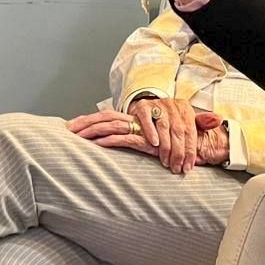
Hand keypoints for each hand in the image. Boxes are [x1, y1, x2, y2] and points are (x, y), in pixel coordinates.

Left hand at [66, 108, 228, 172]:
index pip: (108, 116)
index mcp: (135, 121)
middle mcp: (136, 122)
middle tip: (67, 129)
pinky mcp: (148, 142)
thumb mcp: (150, 145)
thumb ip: (135, 143)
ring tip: (76, 136)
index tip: (72, 126)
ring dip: (92, 131)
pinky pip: (125, 139)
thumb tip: (113, 147)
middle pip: (105, 118)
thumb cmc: (174, 148)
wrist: (197, 146)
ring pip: (111, 126)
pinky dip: (109, 142)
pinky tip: (96, 145)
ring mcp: (142, 131)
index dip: (90, 120)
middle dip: (84, 123)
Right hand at [131, 96, 204, 172]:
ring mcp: (157, 104)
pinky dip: (151, 132)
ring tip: (166, 161)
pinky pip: (147, 119)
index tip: (188, 167)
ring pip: (164, 127)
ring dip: (166, 147)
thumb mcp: (185, 120)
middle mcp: (172, 105)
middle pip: (178, 131)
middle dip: (178, 153)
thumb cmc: (168, 119)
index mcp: (185, 108)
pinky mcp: (143, 106)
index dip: (190, 151)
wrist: (146, 108)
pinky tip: (154, 144)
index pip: (190, 132)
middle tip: (177, 168)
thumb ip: (201, 123)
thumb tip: (219, 119)